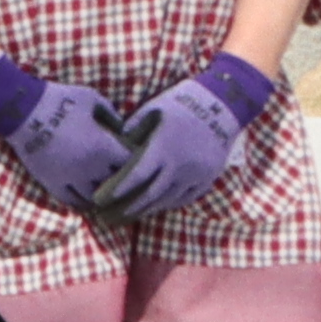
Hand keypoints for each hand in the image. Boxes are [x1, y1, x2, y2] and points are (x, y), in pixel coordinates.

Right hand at [0, 52, 156, 217]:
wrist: (23, 111)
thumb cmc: (60, 100)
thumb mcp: (92, 100)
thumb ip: (112, 115)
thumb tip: (122, 128)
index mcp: (103, 147)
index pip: (132, 164)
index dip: (136, 161)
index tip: (134, 156)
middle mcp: (90, 168)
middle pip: (117, 183)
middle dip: (122, 178)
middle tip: (123, 174)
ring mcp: (70, 178)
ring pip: (96, 197)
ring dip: (103, 193)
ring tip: (106, 188)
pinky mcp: (53, 183)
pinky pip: (73, 201)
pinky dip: (83, 200)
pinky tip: (87, 195)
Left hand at [101, 50, 283, 226]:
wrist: (221, 106)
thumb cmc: (179, 105)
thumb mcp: (151, 110)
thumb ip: (131, 129)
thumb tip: (112, 145)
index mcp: (163, 148)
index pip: (137, 175)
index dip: (117, 189)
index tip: (99, 199)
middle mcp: (180, 165)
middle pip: (150, 194)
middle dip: (128, 207)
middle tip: (107, 216)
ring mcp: (196, 174)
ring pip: (167, 199)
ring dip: (147, 208)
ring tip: (127, 214)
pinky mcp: (208, 178)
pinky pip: (185, 198)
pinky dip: (168, 203)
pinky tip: (154, 206)